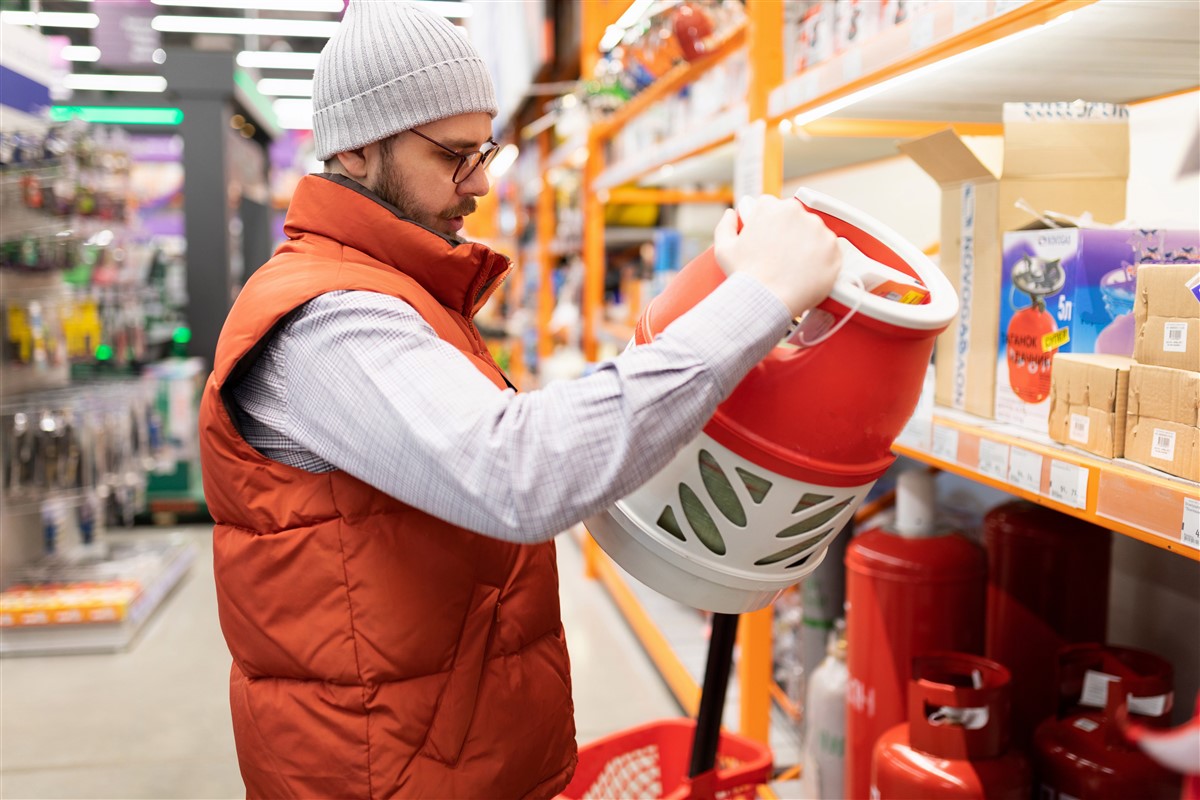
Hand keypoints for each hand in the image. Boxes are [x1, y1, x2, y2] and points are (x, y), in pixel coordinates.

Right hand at [713, 195, 841, 316]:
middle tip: (782, 257)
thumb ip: (725, 226)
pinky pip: (831, 251)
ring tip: (795, 268)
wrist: (767, 302)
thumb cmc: (745, 277)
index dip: (770, 225)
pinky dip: (823, 262)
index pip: (773, 208)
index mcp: (771, 207)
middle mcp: (797, 212)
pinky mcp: (834, 249)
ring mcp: (819, 230)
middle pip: (797, 219)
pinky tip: (809, 274)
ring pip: (815, 234)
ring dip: (809, 246)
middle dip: (791, 234)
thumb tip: (732, 214)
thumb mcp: (724, 249)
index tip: (770, 241)